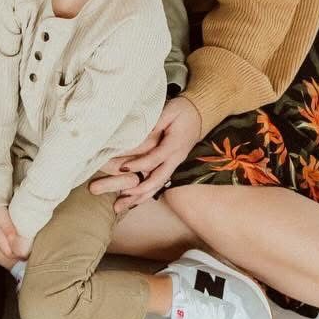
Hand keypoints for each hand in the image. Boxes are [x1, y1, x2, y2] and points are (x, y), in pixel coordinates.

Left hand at [90, 95, 202, 214]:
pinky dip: (145, 193)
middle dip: (138, 192)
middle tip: (119, 199)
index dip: (139, 164)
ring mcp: (174, 164)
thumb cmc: (183, 111)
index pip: (155, 158)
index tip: (123, 168)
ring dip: (139, 197)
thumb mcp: (169, 112)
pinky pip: (158, 182)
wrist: (200, 114)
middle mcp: (175, 159)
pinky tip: (131, 201)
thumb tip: (137, 135)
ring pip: (157, 185)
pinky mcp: (170, 166)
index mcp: (174, 145)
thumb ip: (154, 125)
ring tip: (120, 207)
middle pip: (157, 180)